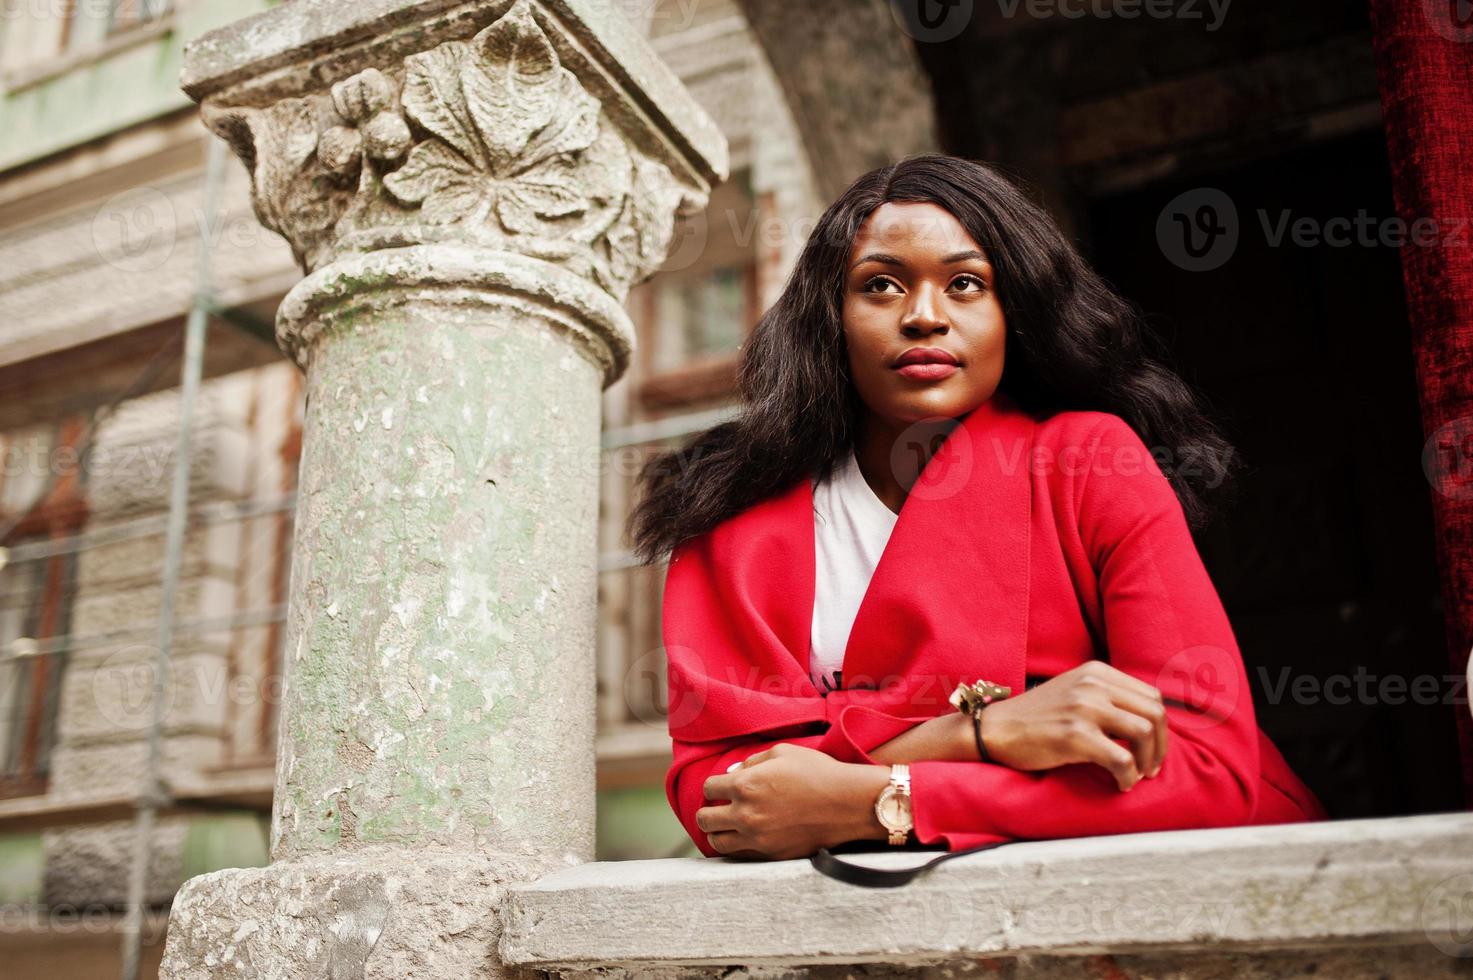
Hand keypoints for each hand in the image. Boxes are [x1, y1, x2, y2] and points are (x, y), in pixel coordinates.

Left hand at [696, 743, 889, 859]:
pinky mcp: (771, 855)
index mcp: (745, 785)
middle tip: (718, 807)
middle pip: (704, 819)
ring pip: (716, 843)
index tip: (722, 787)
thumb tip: (731, 774)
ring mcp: (757, 839)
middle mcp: (745, 814)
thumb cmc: (817, 772)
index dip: (714, 786)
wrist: (847, 803)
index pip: (708, 788)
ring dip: (718, 832)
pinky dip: (737, 847)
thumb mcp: (782, 753)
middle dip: (708, 810)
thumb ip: (751, 762)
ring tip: (728, 826)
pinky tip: (746, 837)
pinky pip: (740, 856)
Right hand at [979, 660, 1167, 790]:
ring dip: (1148, 761)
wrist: (996, 729)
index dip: (1160, 726)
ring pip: (1144, 733)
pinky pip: (1122, 759)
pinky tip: (1120, 783)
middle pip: (1154, 713)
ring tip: (1138, 775)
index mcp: (1096, 672)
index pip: (1151, 695)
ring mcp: (1084, 708)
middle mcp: (1093, 684)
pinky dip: (1128, 776)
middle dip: (1161, 746)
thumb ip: (1106, 696)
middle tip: (1151, 767)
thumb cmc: (1036, 717)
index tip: (1152, 748)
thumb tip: (1146, 722)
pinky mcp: (1075, 735)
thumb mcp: (1073, 691)